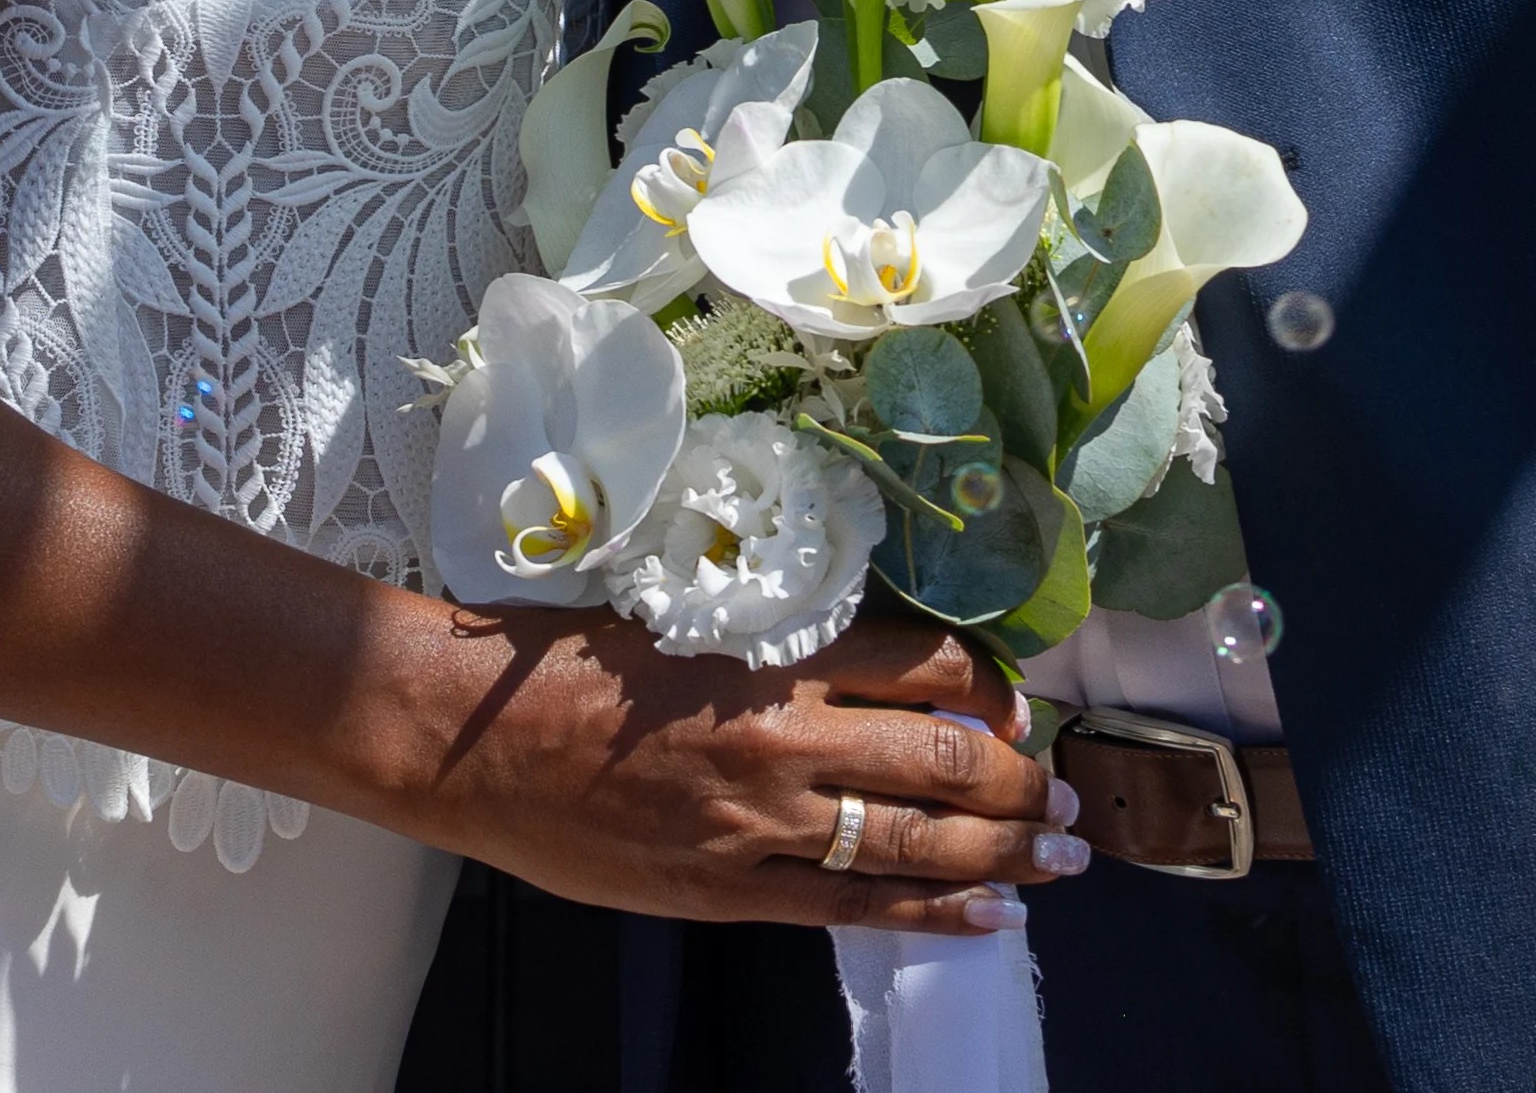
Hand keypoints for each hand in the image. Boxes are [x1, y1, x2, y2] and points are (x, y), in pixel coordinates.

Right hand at [356, 602, 1083, 935]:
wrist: (463, 736)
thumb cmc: (562, 665)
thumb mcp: (684, 620)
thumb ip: (776, 645)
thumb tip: (865, 664)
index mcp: (772, 655)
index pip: (926, 667)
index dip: (994, 692)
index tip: (1023, 707)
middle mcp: (782, 738)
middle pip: (945, 759)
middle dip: (1026, 782)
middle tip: (1072, 795)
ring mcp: (757, 823)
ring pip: (917, 839)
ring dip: (1007, 850)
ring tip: (1066, 855)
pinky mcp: (726, 891)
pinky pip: (854, 910)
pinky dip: (934, 913)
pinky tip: (994, 915)